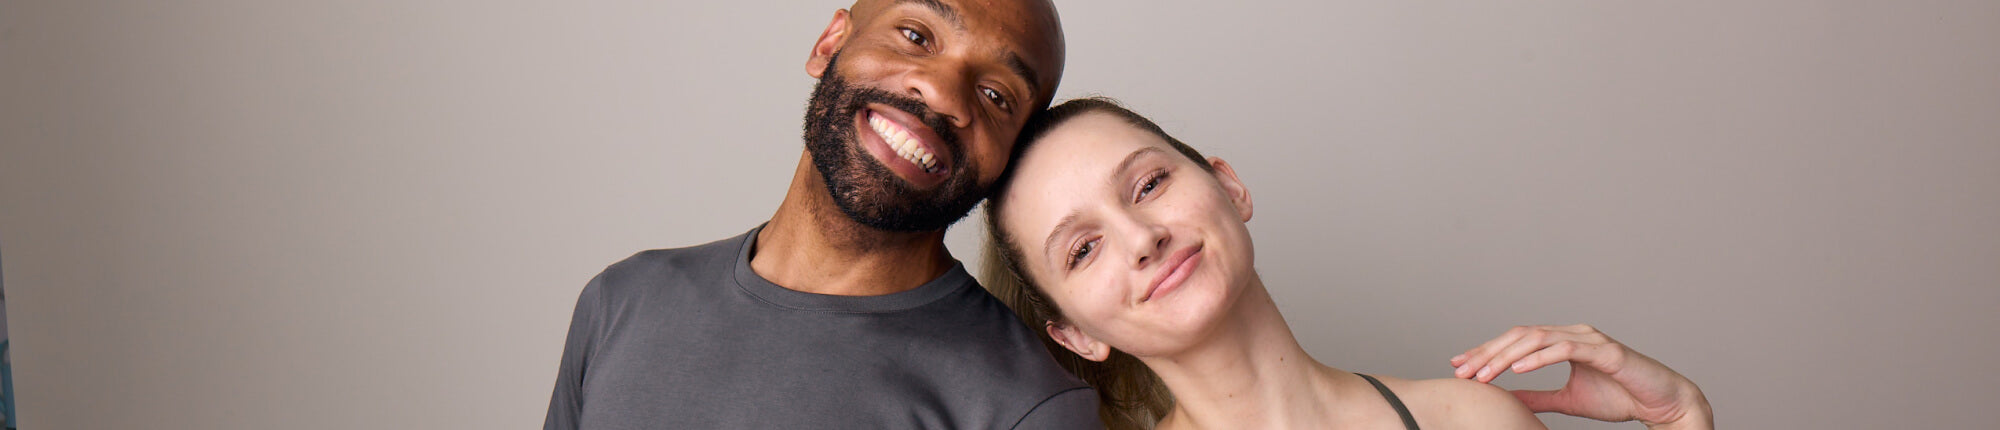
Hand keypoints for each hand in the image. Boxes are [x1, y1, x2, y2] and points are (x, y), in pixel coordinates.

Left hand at [1451, 324, 1711, 428]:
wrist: (1659, 403)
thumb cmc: (1619, 397)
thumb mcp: (1567, 400)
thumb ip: (1537, 396)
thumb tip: (1506, 398)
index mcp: (1563, 341)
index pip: (1516, 341)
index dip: (1486, 352)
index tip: (1460, 365)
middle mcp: (1573, 333)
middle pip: (1519, 335)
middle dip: (1488, 353)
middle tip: (1463, 371)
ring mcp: (1589, 338)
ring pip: (1537, 339)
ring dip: (1507, 356)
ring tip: (1485, 374)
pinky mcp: (1604, 350)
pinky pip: (1565, 349)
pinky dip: (1539, 357)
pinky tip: (1518, 369)